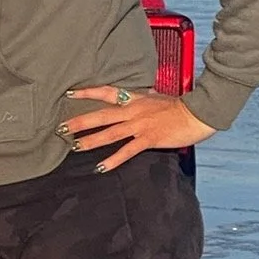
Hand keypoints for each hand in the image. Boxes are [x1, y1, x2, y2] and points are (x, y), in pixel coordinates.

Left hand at [59, 86, 214, 171]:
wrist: (197, 113)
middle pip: (101, 115)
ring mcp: (140, 125)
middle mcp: (133, 111)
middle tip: (61, 127)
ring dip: (91, 140)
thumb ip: (146, 97)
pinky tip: (101, 166)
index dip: (87, 92)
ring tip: (75, 146)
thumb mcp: (158, 97)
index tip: (70, 93)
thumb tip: (143, 93)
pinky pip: (127, 150)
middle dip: (80, 121)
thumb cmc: (180, 106)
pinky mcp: (149, 139)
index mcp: (135, 99)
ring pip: (110, 132)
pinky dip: (113, 159)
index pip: (106, 92)